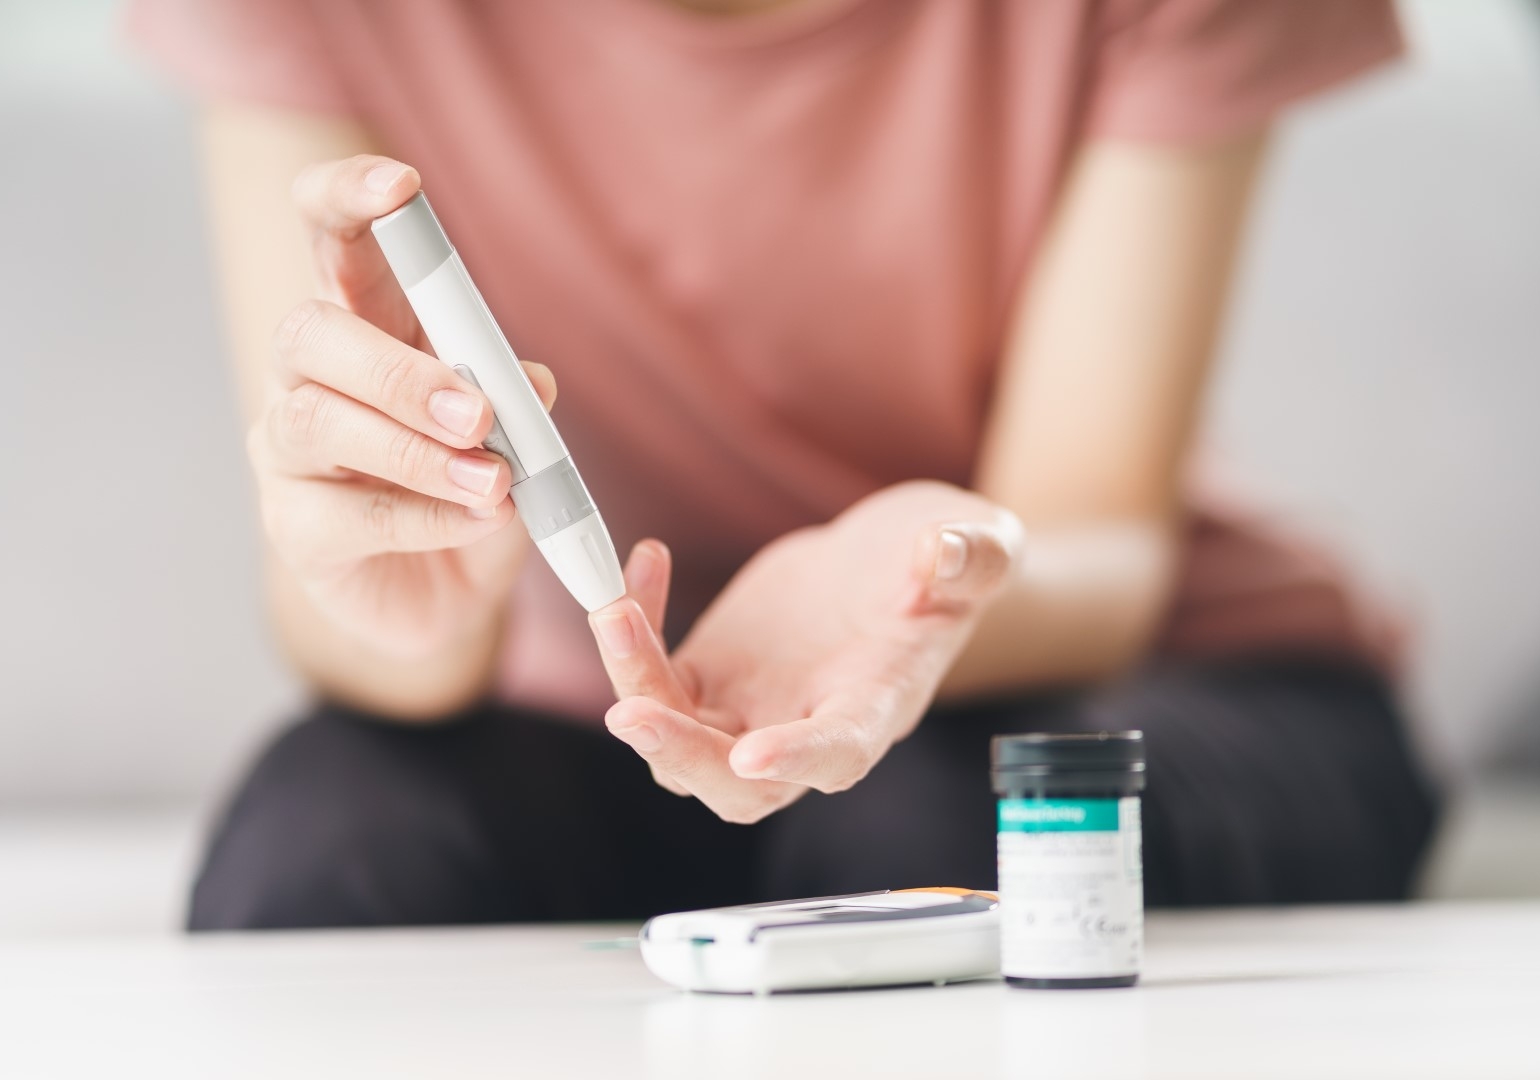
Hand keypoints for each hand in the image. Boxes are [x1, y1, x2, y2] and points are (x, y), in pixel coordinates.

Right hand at [248, 156, 555, 657]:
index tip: (402, 186)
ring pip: (317, 423)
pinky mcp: (295, 528)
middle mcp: (310, 376)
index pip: (333, 236)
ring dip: (414, 452)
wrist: (448, 595)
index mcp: (367, 324)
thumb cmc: (473, 488)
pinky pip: (349, 514)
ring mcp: (289, 452)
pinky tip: (479, 520)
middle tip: (478, 413)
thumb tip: (532, 383)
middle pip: (308, 332)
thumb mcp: (512, 433)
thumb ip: (516, 398)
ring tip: (493, 480)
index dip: (349, 196)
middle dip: (396, 369)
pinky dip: (426, 518)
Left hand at [589, 481, 1022, 822]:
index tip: (754, 754)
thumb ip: (970, 556)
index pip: (838, 755)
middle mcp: (805, 726)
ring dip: (635, 687)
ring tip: (614, 611)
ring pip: (677, 741)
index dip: (798, 759)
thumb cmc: (944, 566)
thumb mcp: (978, 548)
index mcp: (875, 707)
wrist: (895, 563)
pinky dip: (634, 634)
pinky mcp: (710, 676)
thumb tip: (939, 552)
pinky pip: (654, 679)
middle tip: (631, 711)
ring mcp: (748, 708)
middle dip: (680, 756)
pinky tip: (647, 561)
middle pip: (734, 784)